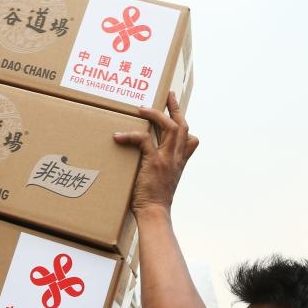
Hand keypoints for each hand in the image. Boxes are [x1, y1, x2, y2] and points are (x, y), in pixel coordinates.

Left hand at [113, 92, 197, 215]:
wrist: (155, 213)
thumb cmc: (155, 199)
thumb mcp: (166, 180)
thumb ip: (164, 166)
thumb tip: (149, 155)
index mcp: (180, 161)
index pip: (189, 138)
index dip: (183, 121)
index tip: (177, 108)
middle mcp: (177, 158)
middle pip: (182, 126)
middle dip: (175, 108)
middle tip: (168, 94)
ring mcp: (167, 159)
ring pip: (169, 127)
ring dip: (155, 115)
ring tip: (141, 108)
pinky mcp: (154, 162)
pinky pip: (144, 140)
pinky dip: (130, 135)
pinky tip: (118, 136)